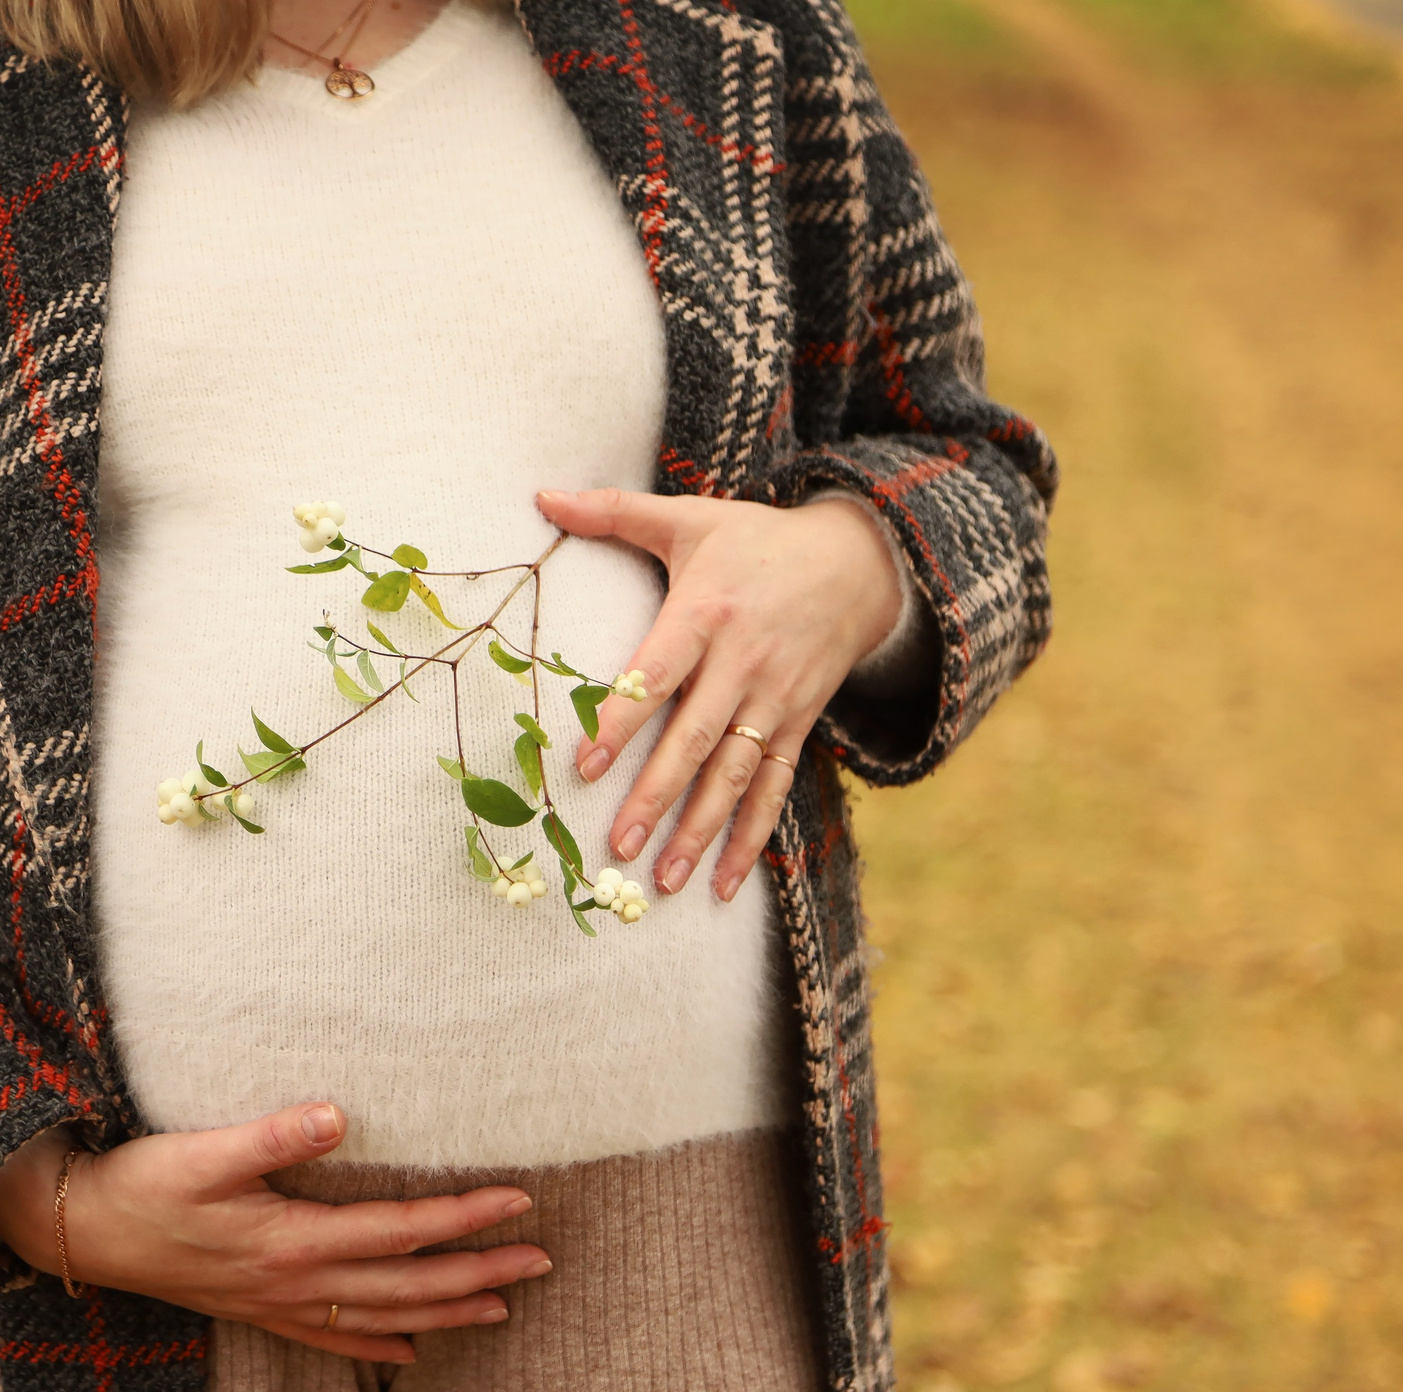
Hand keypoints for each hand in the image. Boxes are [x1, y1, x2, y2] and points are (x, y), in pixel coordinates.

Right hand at [0, 1103, 549, 1363]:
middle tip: (543, 1262)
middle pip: (408, 1285)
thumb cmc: (141, 1183)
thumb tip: (340, 1115)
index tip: (520, 1202)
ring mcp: (279, 1305)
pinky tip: (411, 1354)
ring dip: (446, 1313)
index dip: (463, 1219)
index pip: (401, 1231)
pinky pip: (334, 1339)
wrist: (82, 1232)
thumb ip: (273, 1134)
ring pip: (382, 1318)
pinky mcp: (258, 1311)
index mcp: (293, 1239)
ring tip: (503, 1308)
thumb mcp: (202, 1150)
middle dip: (479, 1274)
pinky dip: (378, 1348)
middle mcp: (296, 1283)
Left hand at [533, 487, 901, 901]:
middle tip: (616, 847)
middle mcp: (743, 664)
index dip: (621, 717)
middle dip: (657, 796)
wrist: (861, 561)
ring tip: (662, 878)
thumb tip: (542, 494)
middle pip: (696, 738)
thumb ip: (615, 512)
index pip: (658, 673)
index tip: (583, 762)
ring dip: (701, 832)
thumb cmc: (757, 542)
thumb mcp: (691, 517)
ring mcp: (775, 701)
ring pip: (736, 776)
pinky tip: (725, 885)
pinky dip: (752, 839)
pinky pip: (774, 790)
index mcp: (706, 613)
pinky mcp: (798, 725)